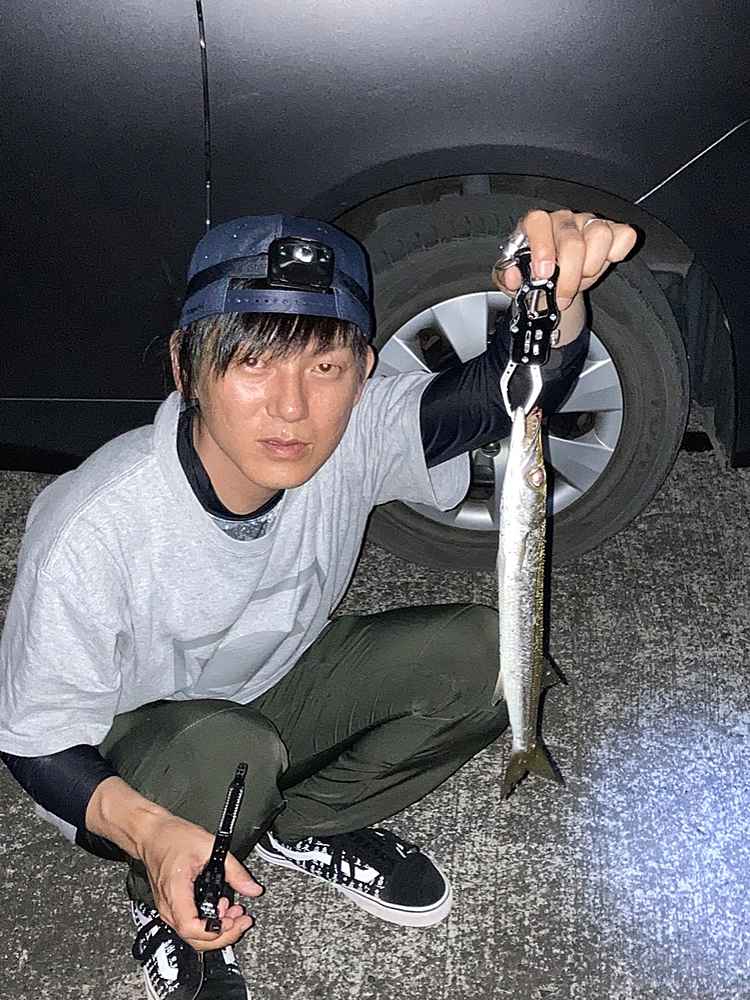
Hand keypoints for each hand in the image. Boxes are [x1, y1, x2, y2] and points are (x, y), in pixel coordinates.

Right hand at [138, 812, 263, 951]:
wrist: (153, 835)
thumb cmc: (173, 838)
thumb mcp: (211, 847)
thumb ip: (235, 871)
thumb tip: (253, 889)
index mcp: (176, 891)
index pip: (190, 927)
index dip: (213, 931)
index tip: (230, 921)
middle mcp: (168, 906)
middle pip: (193, 938)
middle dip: (222, 935)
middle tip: (241, 921)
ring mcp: (168, 909)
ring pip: (192, 935)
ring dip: (216, 929)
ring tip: (234, 913)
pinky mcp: (171, 907)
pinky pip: (189, 924)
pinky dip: (207, 922)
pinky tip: (220, 908)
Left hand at [492, 209, 637, 309]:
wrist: (554, 287)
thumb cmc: (535, 278)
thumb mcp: (514, 282)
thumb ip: (507, 278)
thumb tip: (513, 275)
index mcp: (536, 226)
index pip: (538, 222)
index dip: (542, 248)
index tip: (544, 274)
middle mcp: (563, 220)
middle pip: (572, 241)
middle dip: (569, 276)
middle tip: (562, 296)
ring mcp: (589, 223)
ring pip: (599, 235)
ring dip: (592, 266)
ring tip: (581, 278)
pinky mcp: (613, 230)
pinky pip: (624, 236)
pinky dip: (616, 254)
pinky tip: (602, 265)